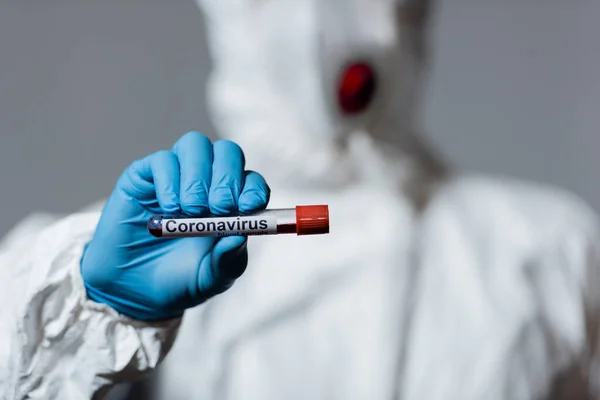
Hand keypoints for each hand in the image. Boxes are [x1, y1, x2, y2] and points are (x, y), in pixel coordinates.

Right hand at [80, 132, 269, 320]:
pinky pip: (162, 160)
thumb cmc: (179, 281)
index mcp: (231, 204)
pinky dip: (170, 181)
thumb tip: (239, 236)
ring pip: (195, 145)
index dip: (254, 187)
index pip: (251, 180)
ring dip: (199, 176)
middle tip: (220, 208)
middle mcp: (206, 183)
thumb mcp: (211, 278)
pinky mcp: (144, 177)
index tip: (250, 206)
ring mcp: (175, 176)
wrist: (133, 293)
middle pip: (227, 153)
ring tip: (192, 210)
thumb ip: (228, 260)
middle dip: (227, 178)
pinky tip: (170, 209)